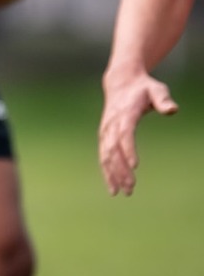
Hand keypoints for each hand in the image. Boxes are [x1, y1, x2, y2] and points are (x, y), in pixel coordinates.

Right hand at [100, 69, 176, 194]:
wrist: (120, 82)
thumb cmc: (143, 88)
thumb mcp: (157, 89)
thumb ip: (163, 100)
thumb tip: (173, 110)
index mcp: (125, 113)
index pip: (125, 134)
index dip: (129, 150)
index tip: (136, 166)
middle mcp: (112, 124)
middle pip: (114, 149)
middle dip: (120, 169)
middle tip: (131, 187)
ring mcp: (106, 131)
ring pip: (106, 155)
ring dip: (112, 174)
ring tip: (120, 192)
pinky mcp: (104, 136)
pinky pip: (103, 156)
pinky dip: (106, 171)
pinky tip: (112, 186)